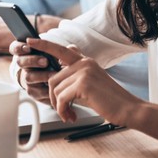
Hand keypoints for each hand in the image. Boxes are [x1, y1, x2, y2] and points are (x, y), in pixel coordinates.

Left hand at [12, 38, 139, 124]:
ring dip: (59, 107)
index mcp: (86, 60)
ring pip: (55, 90)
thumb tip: (55, 80)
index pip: (61, 49)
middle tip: (64, 111)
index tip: (30, 41)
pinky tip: (72, 116)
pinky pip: (61, 98)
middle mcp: (84, 62)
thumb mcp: (90, 84)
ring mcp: (84, 71)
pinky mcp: (84, 83)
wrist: (127, 109)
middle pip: (53, 78)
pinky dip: (63, 111)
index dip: (44, 45)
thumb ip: (74, 78)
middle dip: (54, 98)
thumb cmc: (109, 100)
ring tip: (70, 115)